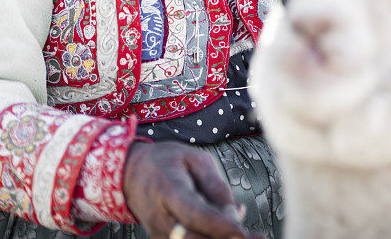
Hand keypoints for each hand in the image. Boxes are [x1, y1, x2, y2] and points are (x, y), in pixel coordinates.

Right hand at [123, 141, 256, 238]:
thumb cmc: (168, 162)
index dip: (219, 225)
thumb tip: (236, 214)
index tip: (242, 233)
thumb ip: (216, 186)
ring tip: (254, 237)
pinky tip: (233, 234)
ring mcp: (159, 234)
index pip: (194, 213)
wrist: (131, 174)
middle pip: (195, 238)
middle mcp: (161, 218)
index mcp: (168, 189)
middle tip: (259, 238)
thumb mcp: (195, 160)